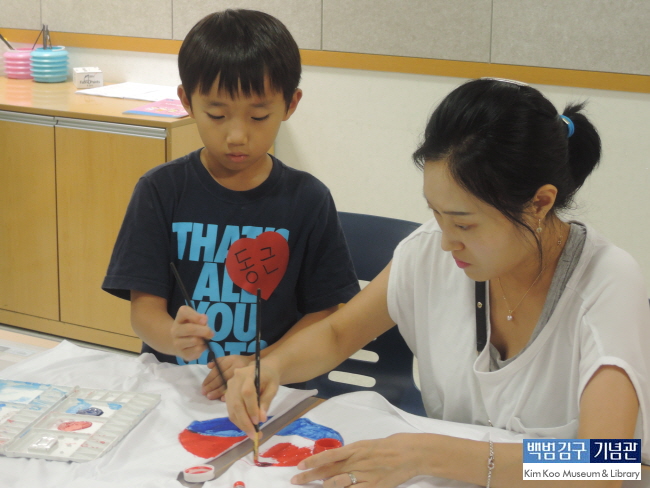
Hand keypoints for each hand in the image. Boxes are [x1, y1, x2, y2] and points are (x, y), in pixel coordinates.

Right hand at [170, 305, 211, 360]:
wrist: (179, 343)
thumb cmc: (191, 327)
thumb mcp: (195, 319)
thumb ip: (200, 318)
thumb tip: (204, 320)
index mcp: (179, 319)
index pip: (184, 311)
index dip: (195, 316)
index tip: (205, 321)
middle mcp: (175, 330)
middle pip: (190, 329)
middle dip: (204, 331)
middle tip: (211, 333)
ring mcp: (177, 343)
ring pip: (195, 341)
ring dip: (203, 340)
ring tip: (203, 339)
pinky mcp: (182, 354)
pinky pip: (197, 350)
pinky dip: (203, 348)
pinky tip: (201, 346)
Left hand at [202, 354, 253, 399]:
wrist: (257, 366)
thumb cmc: (239, 362)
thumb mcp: (228, 358)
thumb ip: (218, 361)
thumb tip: (209, 366)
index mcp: (230, 360)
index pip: (217, 370)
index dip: (209, 379)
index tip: (203, 386)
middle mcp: (235, 367)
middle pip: (221, 377)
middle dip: (212, 386)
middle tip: (205, 394)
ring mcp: (241, 375)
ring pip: (227, 384)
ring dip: (218, 392)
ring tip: (210, 397)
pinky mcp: (246, 382)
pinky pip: (236, 389)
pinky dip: (228, 394)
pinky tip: (222, 399)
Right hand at [225, 358, 280, 439]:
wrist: (262, 369)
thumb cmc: (269, 377)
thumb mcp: (273, 387)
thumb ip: (266, 401)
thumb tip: (261, 419)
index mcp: (249, 374)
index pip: (247, 392)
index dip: (251, 408)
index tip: (258, 422)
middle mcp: (235, 380)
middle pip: (236, 403)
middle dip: (245, 421)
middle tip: (254, 435)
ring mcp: (229, 386)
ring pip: (232, 408)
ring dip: (241, 423)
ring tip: (251, 433)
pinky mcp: (227, 393)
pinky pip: (230, 409)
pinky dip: (238, 420)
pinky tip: (246, 426)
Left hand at [291, 434, 422, 487]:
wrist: (410, 453)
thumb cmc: (388, 446)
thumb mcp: (366, 445)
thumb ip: (350, 454)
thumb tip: (333, 461)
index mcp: (355, 449)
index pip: (329, 455)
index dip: (313, 461)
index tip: (299, 465)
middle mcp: (357, 462)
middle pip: (329, 471)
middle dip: (310, 477)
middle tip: (296, 480)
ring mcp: (365, 476)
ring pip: (338, 484)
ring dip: (324, 487)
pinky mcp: (374, 487)